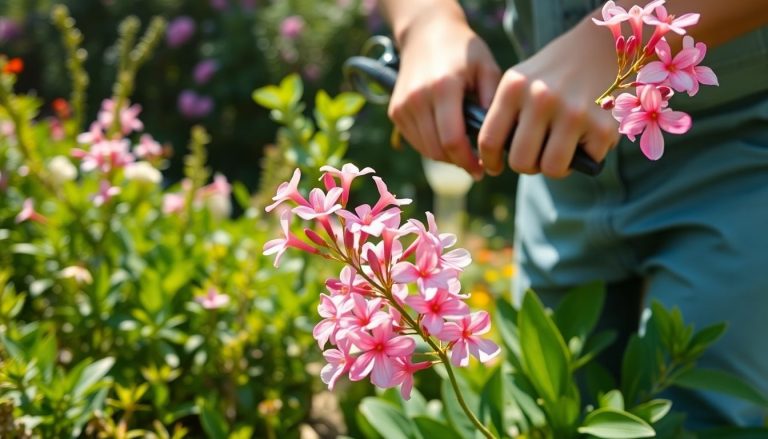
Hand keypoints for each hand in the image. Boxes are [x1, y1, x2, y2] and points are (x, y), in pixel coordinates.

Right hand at [387, 7, 500, 178]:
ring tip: (464, 152)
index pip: (452, 140)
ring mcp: (403, 106)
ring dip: (446, 157)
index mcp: (443, 88)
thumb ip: (493, 102)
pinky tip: (447, 139)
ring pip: (425, 149)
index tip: (483, 170)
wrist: (426, 33)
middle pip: (437, 150)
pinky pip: (416, 141)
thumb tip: (495, 139)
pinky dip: (432, 147)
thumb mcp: (487, 67)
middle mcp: (417, 98)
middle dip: (459, 162)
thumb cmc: (462, 51)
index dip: (468, 162)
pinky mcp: (396, 111)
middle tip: (477, 165)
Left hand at [478, 18, 619, 177]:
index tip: (495, 167)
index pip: (489, 140)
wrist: (605, 45)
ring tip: (560, 151)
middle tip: (536, 157)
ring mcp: (574, 113)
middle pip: (521, 162)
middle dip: (527, 165)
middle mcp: (541, 99)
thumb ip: (506, 114)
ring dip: (556, 166)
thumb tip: (495, 157)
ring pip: (552, 169)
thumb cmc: (555, 71)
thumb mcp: (522, 80)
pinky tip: (588, 136)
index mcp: (514, 87)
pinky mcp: (603, 127)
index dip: (490, 161)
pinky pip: (587, 162)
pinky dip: (588, 155)